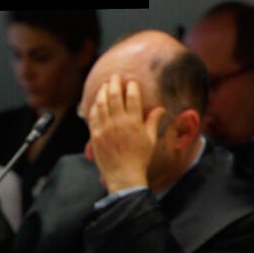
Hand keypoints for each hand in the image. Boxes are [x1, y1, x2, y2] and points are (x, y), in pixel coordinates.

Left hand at [85, 74, 165, 191]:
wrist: (124, 175)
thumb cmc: (140, 158)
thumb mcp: (150, 139)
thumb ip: (153, 121)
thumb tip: (160, 108)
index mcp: (134, 121)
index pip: (132, 96)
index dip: (131, 86)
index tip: (132, 82)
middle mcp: (118, 122)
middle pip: (114, 94)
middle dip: (115, 82)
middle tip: (116, 77)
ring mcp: (105, 127)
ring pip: (101, 102)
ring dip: (103, 91)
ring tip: (105, 86)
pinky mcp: (95, 134)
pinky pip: (93, 115)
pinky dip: (95, 106)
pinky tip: (97, 103)